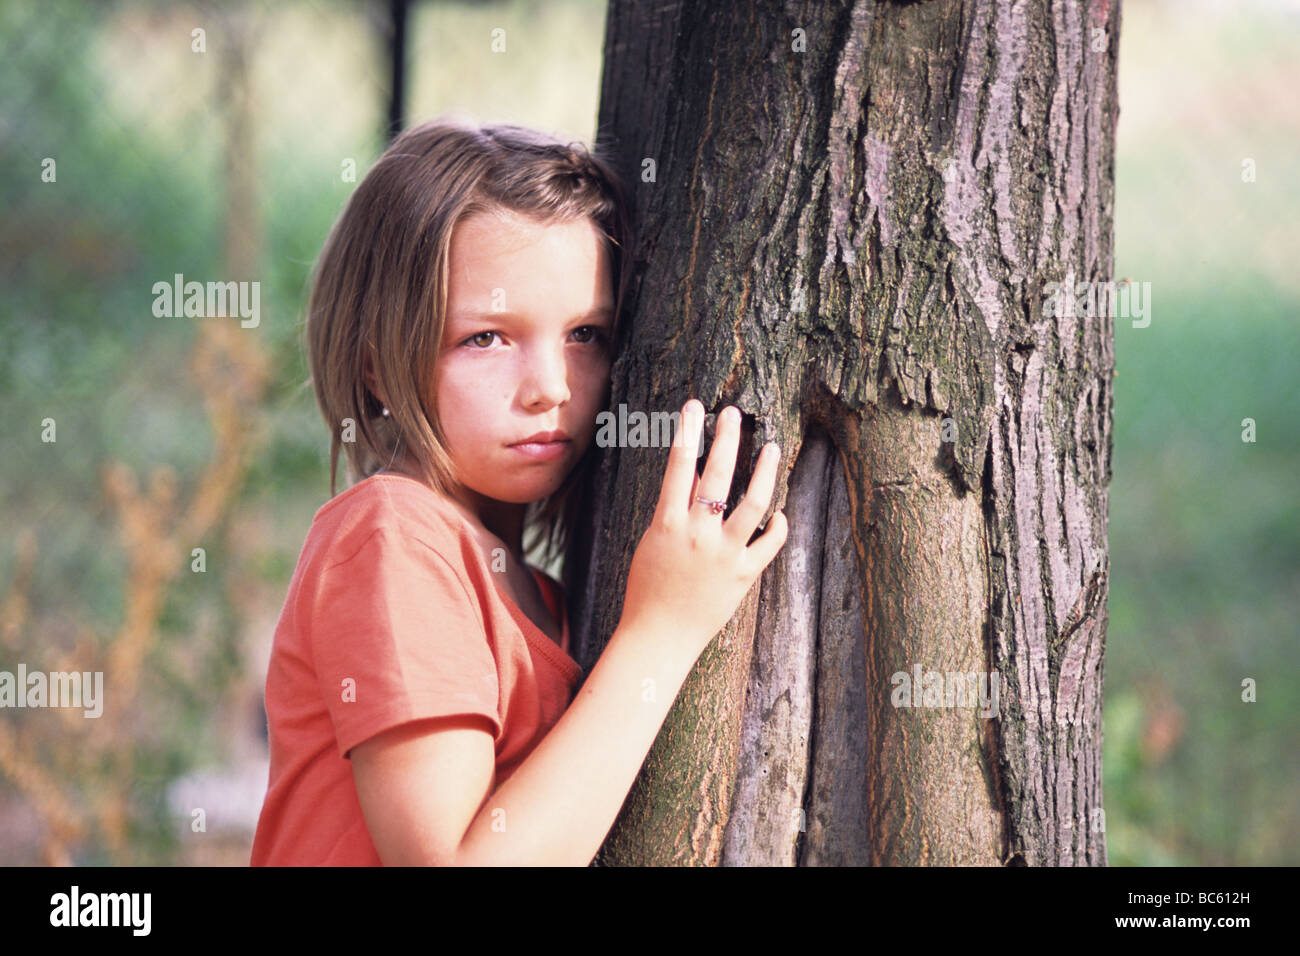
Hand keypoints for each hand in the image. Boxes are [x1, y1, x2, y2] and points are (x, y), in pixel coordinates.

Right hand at [620, 399, 787, 659]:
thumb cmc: (648, 588)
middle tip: (734, 414)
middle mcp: (699, 534)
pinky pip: (769, 544)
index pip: (680, 466)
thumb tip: (700, 473)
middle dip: (727, 438)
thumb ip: (677, 508)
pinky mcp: (744, 575)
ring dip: (765, 472)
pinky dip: (778, 527)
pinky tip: (781, 514)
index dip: (688, 431)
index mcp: (668, 523)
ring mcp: (725, 554)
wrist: (658, 636)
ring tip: (772, 448)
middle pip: (718, 475)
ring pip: (754, 503)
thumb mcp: (654, 541)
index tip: (696, 406)